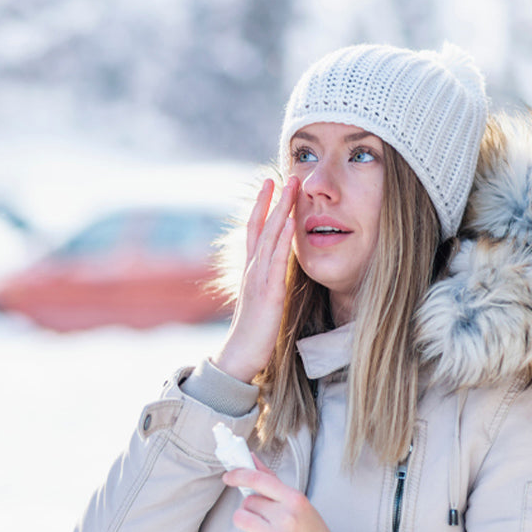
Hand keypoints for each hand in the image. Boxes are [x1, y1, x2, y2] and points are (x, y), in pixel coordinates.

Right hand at [213, 176, 298, 382]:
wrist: (240, 357)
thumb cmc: (254, 333)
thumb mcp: (262, 300)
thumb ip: (268, 282)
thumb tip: (277, 270)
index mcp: (251, 270)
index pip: (255, 231)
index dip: (262, 207)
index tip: (270, 184)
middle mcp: (252, 269)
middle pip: (261, 227)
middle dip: (272, 200)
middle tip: (283, 174)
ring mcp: (258, 279)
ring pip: (269, 237)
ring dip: (280, 210)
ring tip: (290, 188)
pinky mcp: (268, 293)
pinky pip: (277, 261)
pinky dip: (284, 239)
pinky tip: (292, 222)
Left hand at [222, 455, 337, 531]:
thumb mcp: (300, 505)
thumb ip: (274, 482)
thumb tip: (251, 459)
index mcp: (295, 500)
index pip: (258, 479)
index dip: (238, 475)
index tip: (228, 476)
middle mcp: (286, 517)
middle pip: (247, 502)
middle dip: (252, 509)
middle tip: (268, 519)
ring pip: (240, 519)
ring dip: (248, 524)